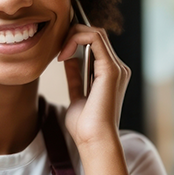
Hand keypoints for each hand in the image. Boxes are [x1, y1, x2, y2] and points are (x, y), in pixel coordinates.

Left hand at [57, 22, 130, 147]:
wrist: (94, 141)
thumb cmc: (85, 127)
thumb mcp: (76, 96)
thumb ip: (75, 77)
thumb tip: (68, 59)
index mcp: (111, 75)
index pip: (95, 45)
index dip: (75, 41)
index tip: (58, 54)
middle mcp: (117, 69)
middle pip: (96, 35)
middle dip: (72, 35)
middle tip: (56, 50)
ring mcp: (116, 68)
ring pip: (95, 33)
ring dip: (73, 36)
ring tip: (59, 53)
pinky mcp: (111, 69)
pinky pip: (94, 38)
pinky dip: (76, 40)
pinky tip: (63, 55)